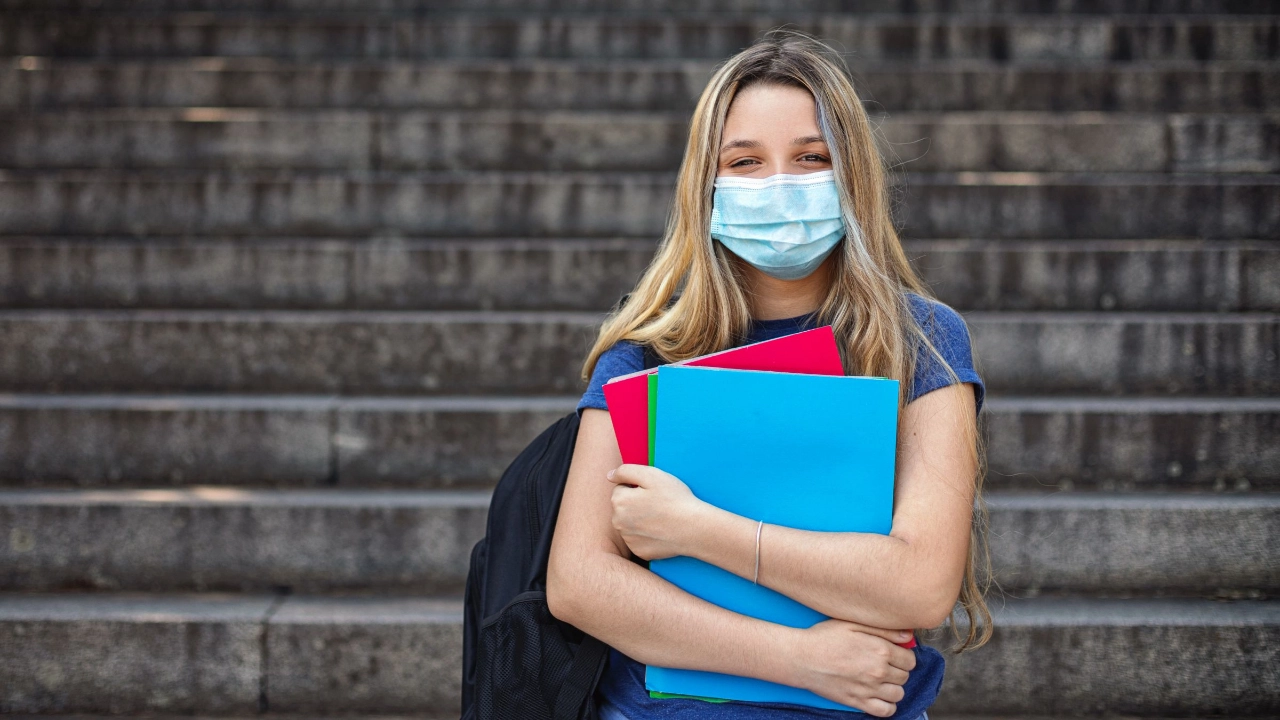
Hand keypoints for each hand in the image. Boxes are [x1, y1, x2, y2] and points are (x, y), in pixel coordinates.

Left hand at [606, 464, 708, 560]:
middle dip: (636, 504)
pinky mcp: (639, 552)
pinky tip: (661, 531)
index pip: (621, 489)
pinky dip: (647, 536)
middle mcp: (618, 522)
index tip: (653, 492)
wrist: (693, 528)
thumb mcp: (651, 475)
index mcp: (618, 501)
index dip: (638, 488)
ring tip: (661, 518)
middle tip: (658, 505)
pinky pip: (639, 540)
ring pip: (630, 524)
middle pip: (623, 508)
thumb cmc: (674, 499)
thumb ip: (625, 471)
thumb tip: (609, 476)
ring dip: (640, 520)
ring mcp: (628, 539)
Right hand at [787, 618, 916, 716]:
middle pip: (905, 676)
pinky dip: (887, 705)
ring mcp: (869, 689)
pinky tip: (879, 696)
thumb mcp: (852, 624)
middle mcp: (878, 671)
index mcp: (880, 650)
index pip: (910, 659)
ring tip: (881, 680)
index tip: (894, 654)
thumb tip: (908, 636)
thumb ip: (884, 629)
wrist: (802, 658)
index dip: (903, 656)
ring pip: (899, 694)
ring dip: (893, 687)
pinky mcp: (858, 702)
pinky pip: (886, 711)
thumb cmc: (824, 638)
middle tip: (884, 665)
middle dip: (898, 670)